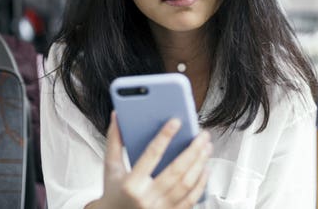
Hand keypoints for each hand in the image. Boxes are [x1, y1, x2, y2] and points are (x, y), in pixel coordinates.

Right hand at [87, 112, 211, 208]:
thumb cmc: (113, 194)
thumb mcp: (110, 168)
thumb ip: (113, 142)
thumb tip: (117, 117)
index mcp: (130, 185)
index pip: (151, 155)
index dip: (164, 136)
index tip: (176, 122)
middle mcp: (147, 198)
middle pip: (176, 170)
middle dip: (193, 150)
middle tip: (202, 135)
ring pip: (187, 185)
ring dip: (200, 163)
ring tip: (206, 148)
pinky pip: (191, 199)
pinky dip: (201, 183)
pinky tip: (205, 169)